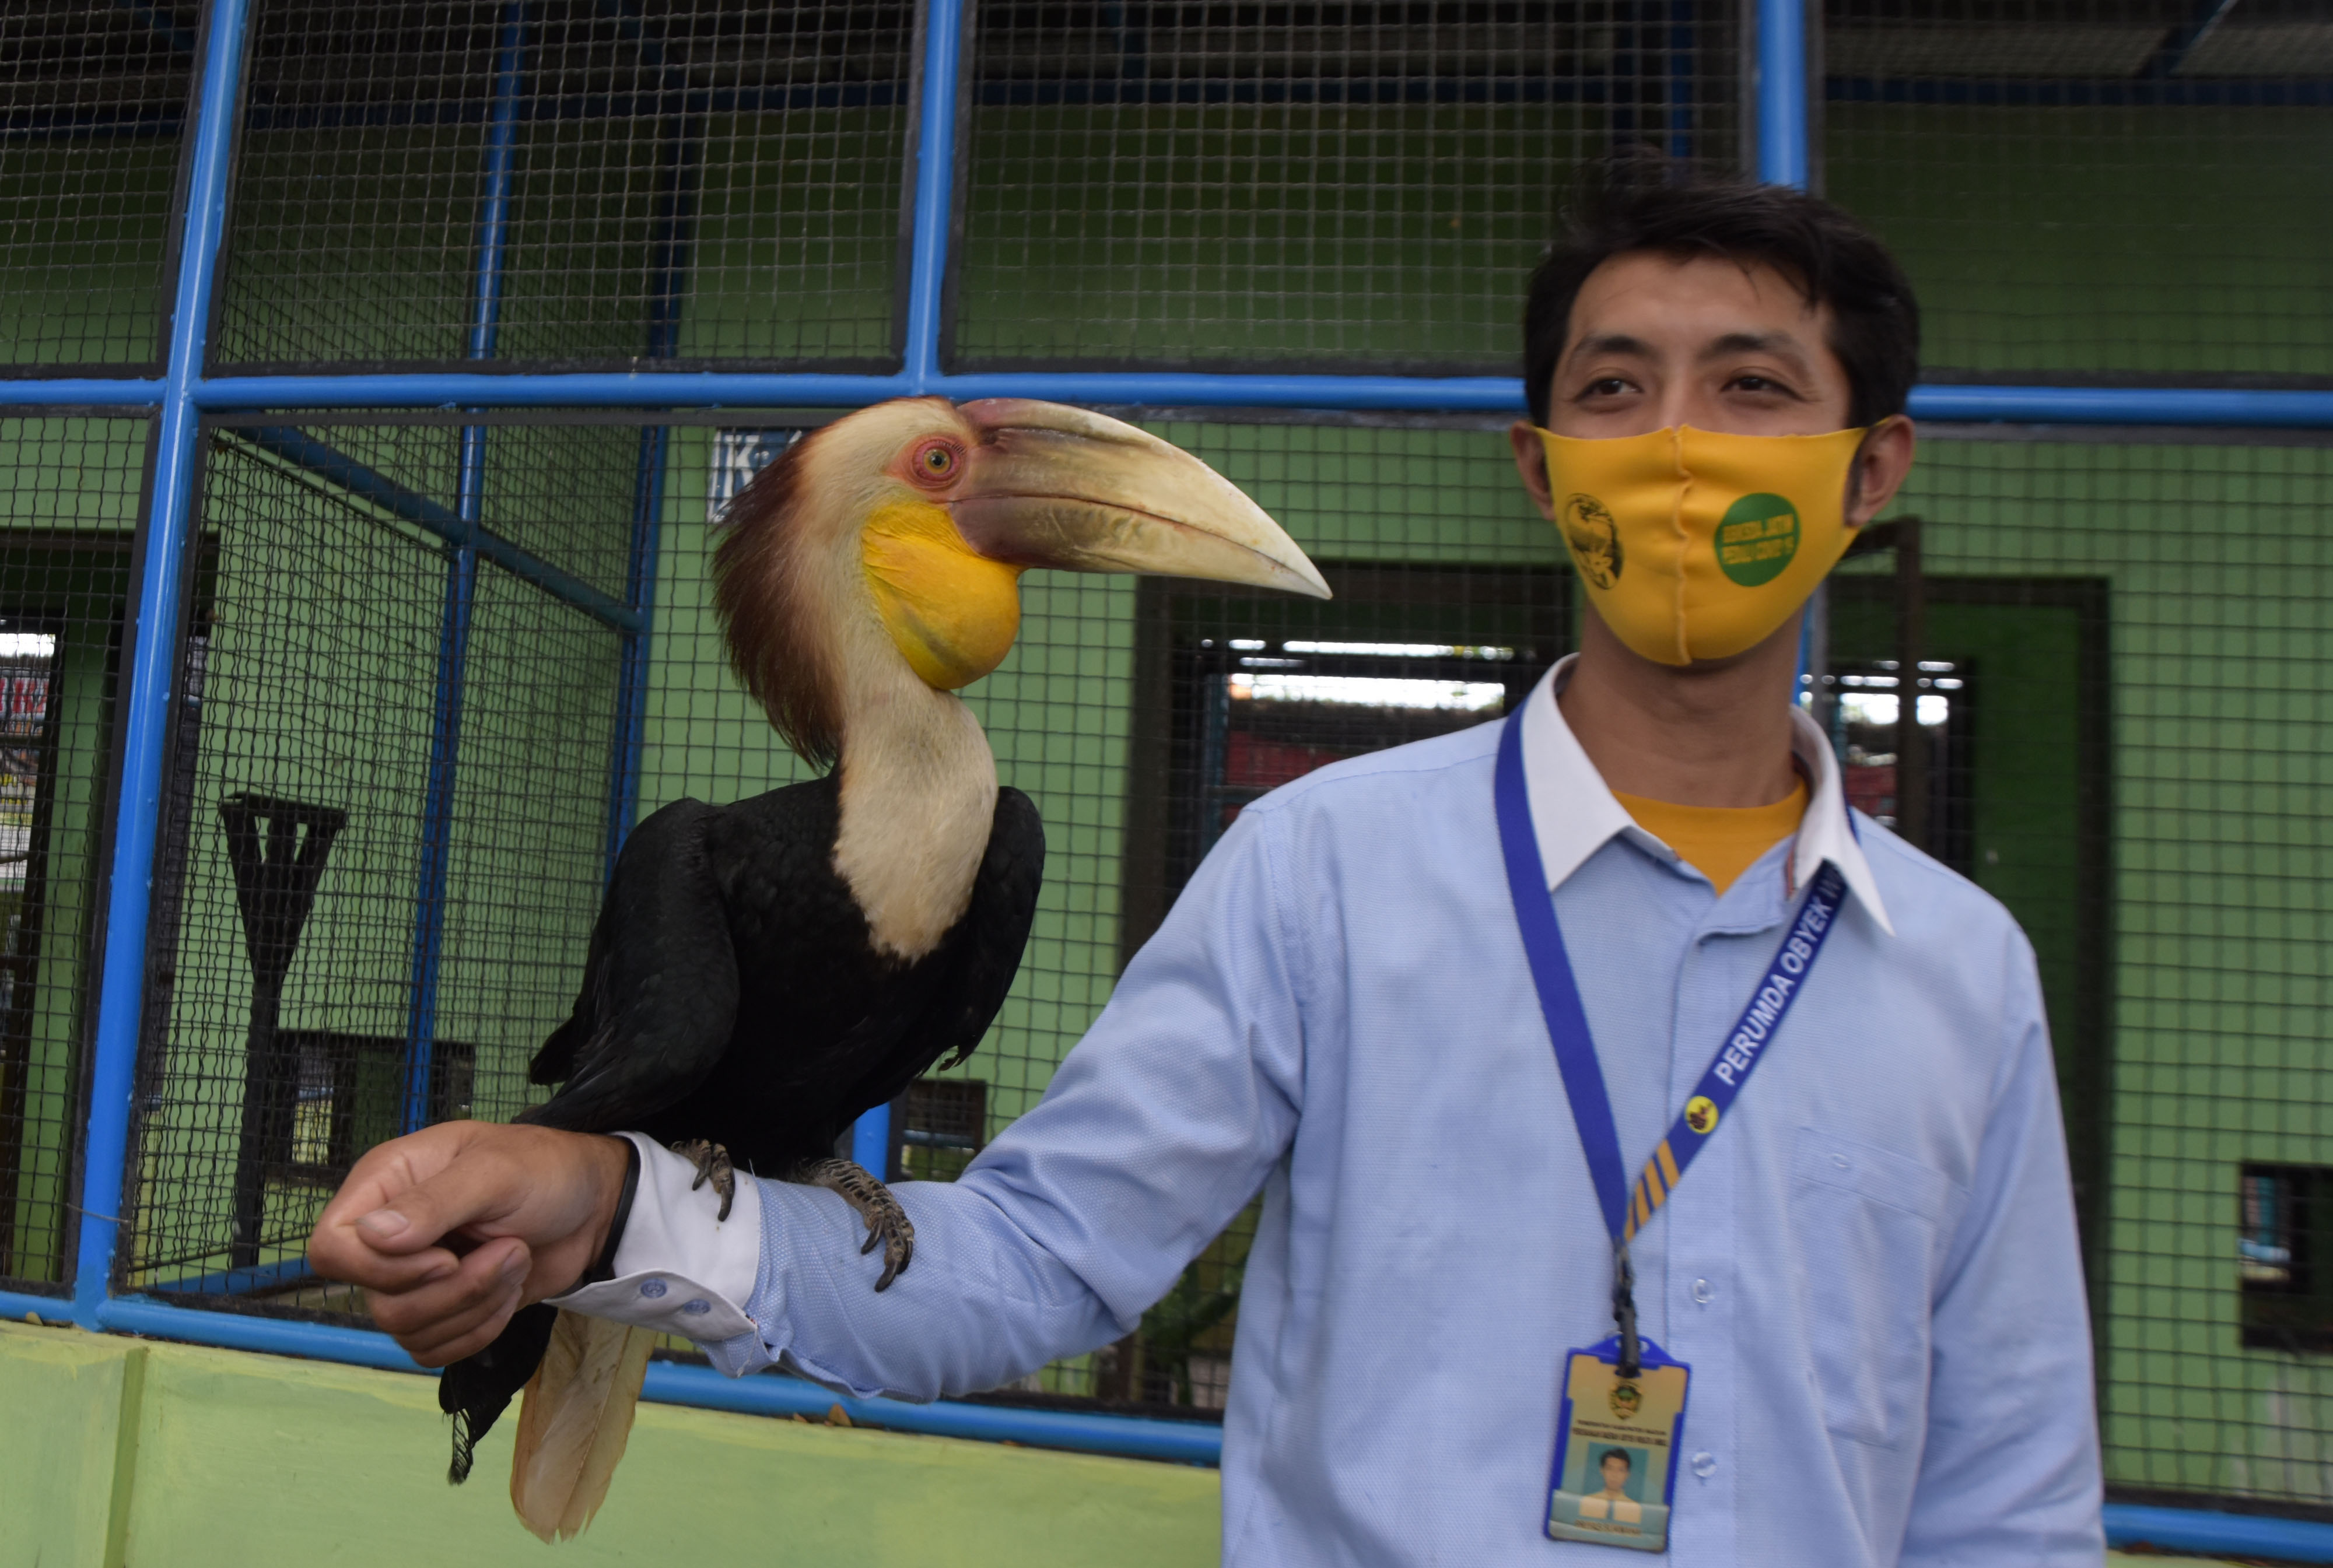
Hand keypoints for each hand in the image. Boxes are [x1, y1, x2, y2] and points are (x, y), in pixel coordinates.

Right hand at [307, 1120, 631, 1366]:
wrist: (593, 1207)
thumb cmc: (546, 1171)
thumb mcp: (496, 1172)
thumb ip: (435, 1203)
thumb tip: (372, 1235)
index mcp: (386, 1184)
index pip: (332, 1247)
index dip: (380, 1269)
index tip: (445, 1257)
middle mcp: (389, 1235)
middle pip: (377, 1301)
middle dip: (454, 1289)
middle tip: (508, 1249)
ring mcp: (413, 1277)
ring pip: (407, 1331)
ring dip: (476, 1304)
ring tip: (516, 1259)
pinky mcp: (442, 1310)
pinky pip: (433, 1349)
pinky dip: (479, 1330)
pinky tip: (510, 1291)